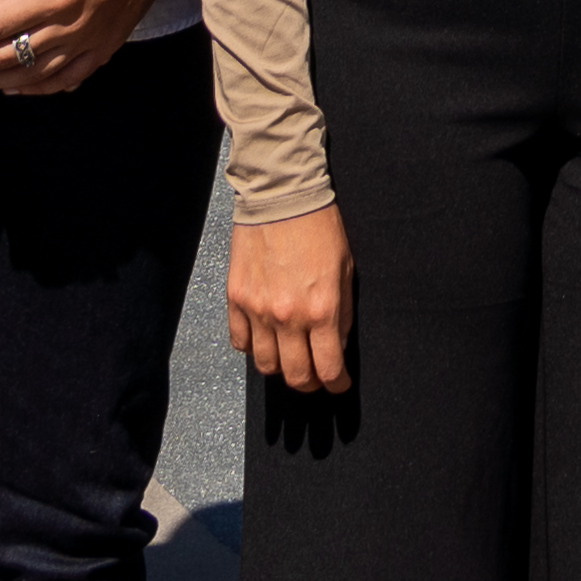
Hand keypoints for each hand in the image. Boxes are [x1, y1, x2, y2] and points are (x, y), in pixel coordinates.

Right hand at [228, 206, 352, 394]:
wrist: (281, 195)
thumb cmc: (319, 227)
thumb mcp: (345, 269)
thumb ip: (342, 313)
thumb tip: (336, 344)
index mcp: (321, 309)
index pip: (328, 368)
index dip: (336, 383)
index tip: (338, 384)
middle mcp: (287, 316)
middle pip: (296, 376)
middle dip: (310, 383)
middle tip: (316, 376)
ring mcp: (258, 310)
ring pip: (266, 365)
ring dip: (281, 368)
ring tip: (290, 358)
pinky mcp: (236, 299)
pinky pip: (240, 342)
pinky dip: (252, 348)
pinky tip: (264, 339)